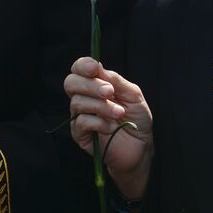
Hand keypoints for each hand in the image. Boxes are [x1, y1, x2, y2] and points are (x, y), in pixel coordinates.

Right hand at [65, 57, 153, 200]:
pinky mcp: (80, 134)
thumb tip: (99, 67)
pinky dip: (99, 122)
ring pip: (77, 103)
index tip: (94, 68)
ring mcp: (80, 115)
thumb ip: (116, 81)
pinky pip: (81, 122)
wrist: (141, 146)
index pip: (79, 69)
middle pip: (71, 83)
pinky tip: (111, 127)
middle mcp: (85, 97)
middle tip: (109, 93)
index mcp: (96, 84)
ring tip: (119, 113)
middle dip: (90, 85)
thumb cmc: (137, 118)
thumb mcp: (133, 95)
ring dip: (101, 106)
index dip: (83, 65)